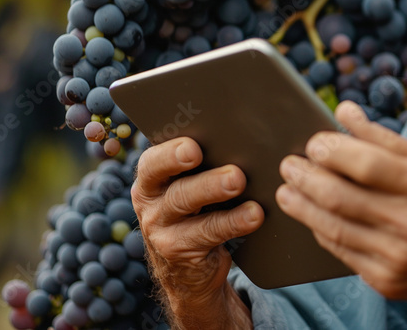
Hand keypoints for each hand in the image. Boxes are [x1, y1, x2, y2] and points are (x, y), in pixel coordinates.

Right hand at [132, 137, 262, 329]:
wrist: (185, 267)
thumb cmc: (195, 209)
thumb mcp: (189, 185)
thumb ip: (204, 163)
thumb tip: (240, 138)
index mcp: (151, 179)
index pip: (153, 163)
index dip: (171, 155)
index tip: (194, 148)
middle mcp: (151, 204)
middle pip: (178, 190)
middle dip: (207, 181)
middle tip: (235, 173)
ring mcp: (162, 231)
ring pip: (190, 211)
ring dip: (218, 196)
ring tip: (241, 186)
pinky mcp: (180, 252)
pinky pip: (209, 233)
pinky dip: (234, 221)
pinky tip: (254, 214)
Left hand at [274, 101, 406, 306]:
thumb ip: (385, 139)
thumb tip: (344, 111)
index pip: (367, 164)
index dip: (333, 151)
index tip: (314, 142)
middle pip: (342, 197)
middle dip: (306, 177)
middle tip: (289, 164)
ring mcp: (398, 256)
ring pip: (334, 227)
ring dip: (302, 206)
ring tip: (287, 189)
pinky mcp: (387, 281)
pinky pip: (342, 252)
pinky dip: (321, 231)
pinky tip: (311, 216)